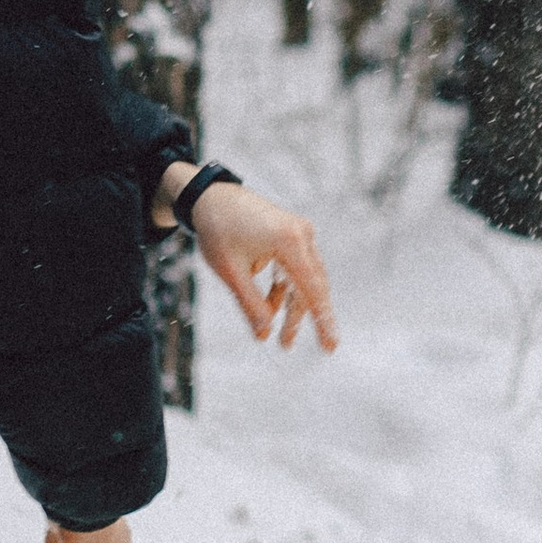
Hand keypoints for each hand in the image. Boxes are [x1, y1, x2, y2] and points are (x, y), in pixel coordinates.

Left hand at [154, 171, 339, 351]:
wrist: (210, 195)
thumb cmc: (218, 229)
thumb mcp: (231, 272)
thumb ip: (251, 305)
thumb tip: (264, 335)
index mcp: (290, 241)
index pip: (313, 289)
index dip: (323, 320)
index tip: (331, 344)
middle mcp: (302, 235)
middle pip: (311, 286)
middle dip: (302, 319)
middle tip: (295, 347)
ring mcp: (299, 233)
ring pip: (303, 280)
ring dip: (292, 307)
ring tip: (283, 338)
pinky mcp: (292, 235)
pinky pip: (294, 270)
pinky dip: (284, 290)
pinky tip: (272, 308)